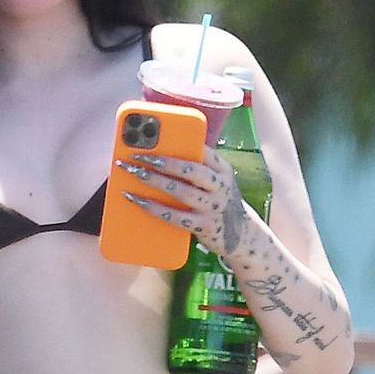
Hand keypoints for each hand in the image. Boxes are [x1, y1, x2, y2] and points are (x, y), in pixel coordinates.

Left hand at [115, 150, 258, 261]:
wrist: (240, 236)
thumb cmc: (217, 202)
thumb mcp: (215, 182)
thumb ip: (196, 169)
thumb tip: (159, 154)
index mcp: (223, 169)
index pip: (202, 150)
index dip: (179, 142)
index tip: (156, 136)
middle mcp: (221, 186)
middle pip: (190, 169)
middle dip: (162, 160)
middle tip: (138, 155)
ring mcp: (213, 207)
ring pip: (181, 191)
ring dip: (155, 181)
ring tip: (134, 173)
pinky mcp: (204, 227)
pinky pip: (175, 217)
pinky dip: (154, 208)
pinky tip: (138, 201)